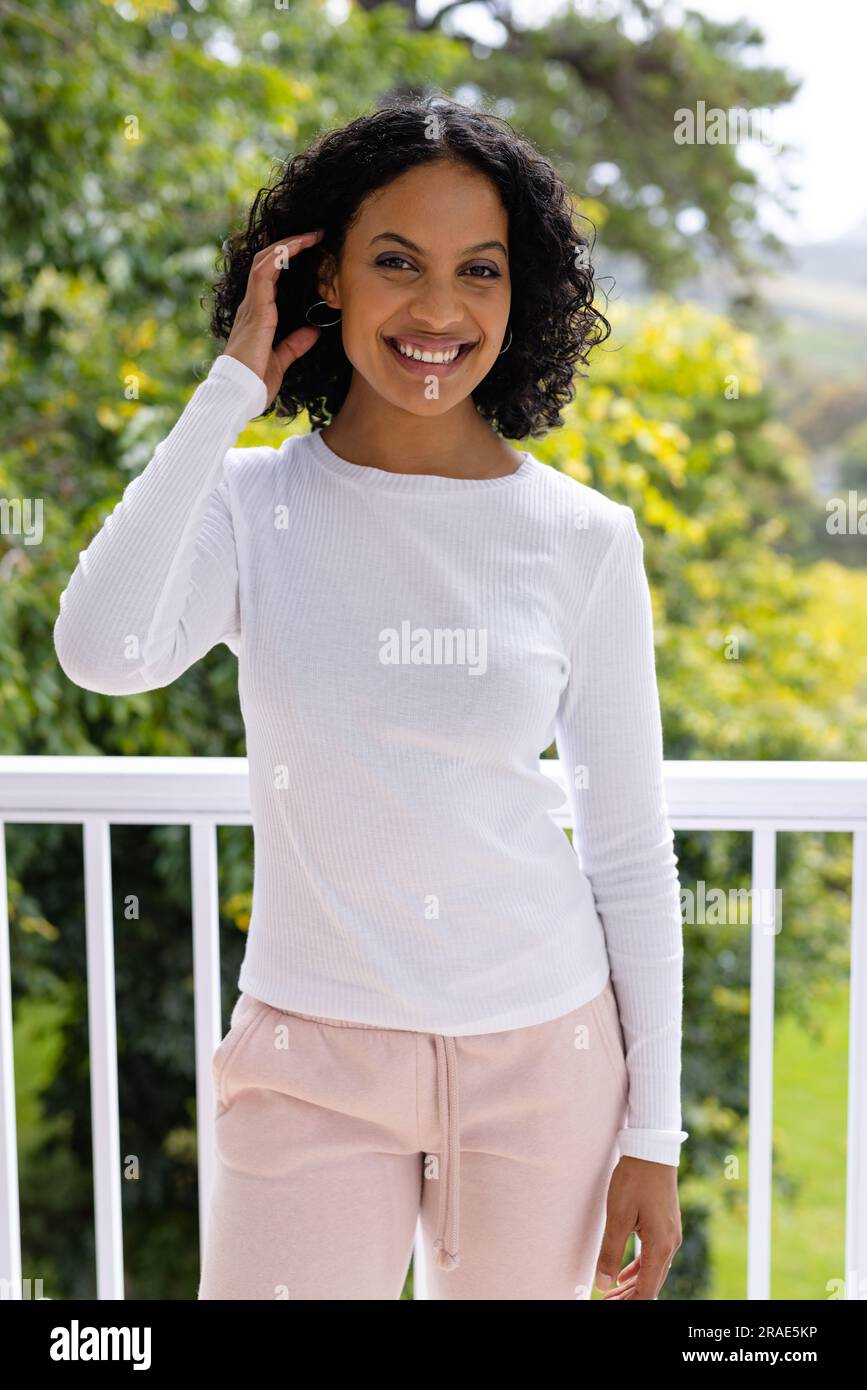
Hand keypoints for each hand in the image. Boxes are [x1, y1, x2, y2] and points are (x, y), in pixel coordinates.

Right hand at [224, 228, 324, 405]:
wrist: (239, 393)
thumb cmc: (255, 382)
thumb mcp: (281, 360)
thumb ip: (294, 344)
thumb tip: (312, 332)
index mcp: (258, 315)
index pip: (271, 275)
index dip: (289, 259)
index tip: (313, 249)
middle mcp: (251, 305)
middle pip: (267, 261)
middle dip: (291, 244)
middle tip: (317, 234)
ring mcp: (251, 305)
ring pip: (265, 261)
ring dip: (289, 244)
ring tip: (312, 235)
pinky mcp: (255, 309)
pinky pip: (264, 273)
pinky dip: (280, 257)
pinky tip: (295, 246)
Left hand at [594, 1155, 681, 1299]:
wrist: (652, 1151)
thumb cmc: (634, 1181)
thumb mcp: (618, 1217)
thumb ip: (610, 1252)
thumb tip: (602, 1283)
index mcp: (660, 1247)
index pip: (646, 1291)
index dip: (628, 1303)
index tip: (608, 1306)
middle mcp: (670, 1245)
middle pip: (651, 1284)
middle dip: (629, 1297)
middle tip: (607, 1303)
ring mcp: (671, 1235)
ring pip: (652, 1271)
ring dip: (633, 1285)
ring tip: (612, 1294)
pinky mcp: (666, 1226)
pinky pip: (653, 1256)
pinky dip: (639, 1269)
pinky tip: (624, 1274)